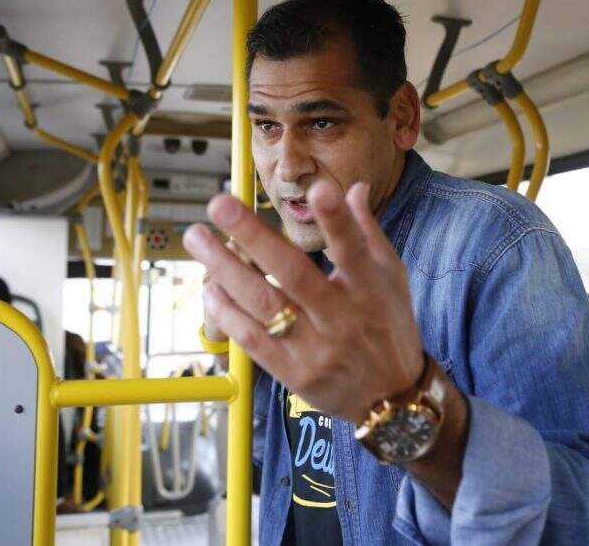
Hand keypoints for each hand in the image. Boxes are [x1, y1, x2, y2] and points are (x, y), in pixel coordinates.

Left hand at [183, 180, 424, 423]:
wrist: (391, 400)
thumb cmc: (389, 327)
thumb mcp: (391, 278)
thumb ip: (367, 232)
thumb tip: (355, 187)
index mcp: (369, 290)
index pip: (353, 250)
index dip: (337, 221)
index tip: (319, 188)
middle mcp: (341, 318)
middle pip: (292, 274)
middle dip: (253, 236)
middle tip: (218, 203)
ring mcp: (315, 348)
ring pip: (263, 304)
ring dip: (225, 269)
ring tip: (197, 237)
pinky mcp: (293, 374)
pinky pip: (252, 339)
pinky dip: (227, 312)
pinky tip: (210, 286)